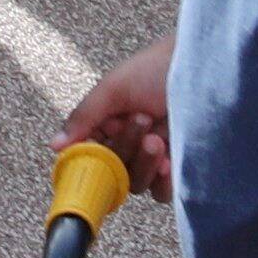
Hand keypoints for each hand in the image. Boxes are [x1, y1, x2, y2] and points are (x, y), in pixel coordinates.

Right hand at [61, 39, 176, 201]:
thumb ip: (83, 117)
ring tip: (157, 138)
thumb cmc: (157, 67)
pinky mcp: (179, 167)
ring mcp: (154, 156)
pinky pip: (163, 191)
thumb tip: (54, 145)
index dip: (92, 156)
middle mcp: (129, 142)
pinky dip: (162, 181)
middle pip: (113, 170)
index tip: (100, 152)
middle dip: (126, 149)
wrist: (204, 66)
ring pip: (136, 182)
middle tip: (141, 121)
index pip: (89, 153)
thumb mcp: (113, 88)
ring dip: (144, 164)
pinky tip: (170, 159)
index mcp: (107, 123)